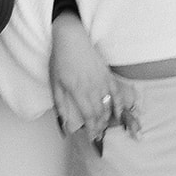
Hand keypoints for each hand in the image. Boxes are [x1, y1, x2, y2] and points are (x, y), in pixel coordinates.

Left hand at [49, 14, 134, 148]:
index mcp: (78, 91)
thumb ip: (61, 105)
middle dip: (100, 127)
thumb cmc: (61, 60)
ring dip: (108, 118)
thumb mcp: (55, 83)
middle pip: (100, 113)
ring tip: (106, 127)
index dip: (92, 129)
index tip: (93, 138)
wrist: (72, 38)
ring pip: (109, 104)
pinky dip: (120, 104)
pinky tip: (120, 112)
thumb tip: (64, 124)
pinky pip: (117, 92)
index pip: (89, 116)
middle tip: (99, 136)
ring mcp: (102, 80)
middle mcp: (92, 88)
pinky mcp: (107, 74)